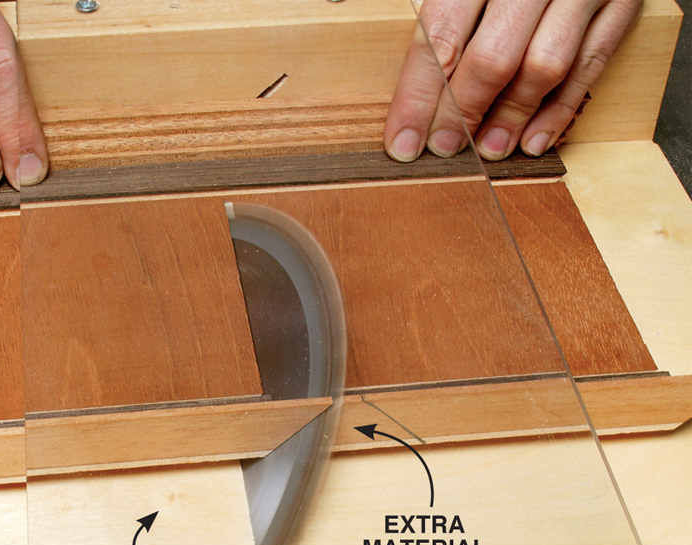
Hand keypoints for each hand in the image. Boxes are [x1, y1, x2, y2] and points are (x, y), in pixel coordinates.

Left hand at [384, 0, 642, 161]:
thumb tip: (331, 5)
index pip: (441, 35)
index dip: (418, 95)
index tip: (402, 140)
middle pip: (493, 57)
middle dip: (462, 113)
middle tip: (443, 149)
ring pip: (546, 65)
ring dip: (512, 118)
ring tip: (489, 150)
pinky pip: (594, 62)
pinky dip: (564, 107)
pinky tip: (536, 139)